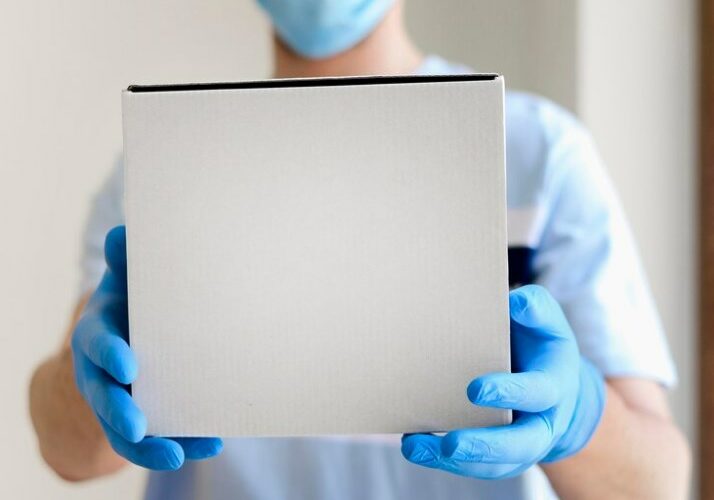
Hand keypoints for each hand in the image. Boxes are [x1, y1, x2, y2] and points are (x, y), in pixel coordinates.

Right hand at [71, 226, 222, 469]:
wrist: (125, 334)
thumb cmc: (131, 304)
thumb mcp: (126, 283)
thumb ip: (126, 265)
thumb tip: (122, 234)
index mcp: (97, 334)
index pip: (97, 346)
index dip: (111, 356)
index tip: (129, 367)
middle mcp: (103, 372)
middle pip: (105, 398)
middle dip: (120, 413)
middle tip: (140, 428)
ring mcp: (121, 398)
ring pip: (126, 431)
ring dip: (149, 446)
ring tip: (177, 456)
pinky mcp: (144, 415)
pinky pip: (157, 437)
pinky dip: (181, 442)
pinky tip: (211, 444)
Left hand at [401, 285, 605, 478]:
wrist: (552, 382)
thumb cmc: (540, 345)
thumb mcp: (547, 322)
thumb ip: (536, 308)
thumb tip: (516, 303)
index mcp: (555, 387)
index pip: (538, 394)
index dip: (510, 393)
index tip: (474, 389)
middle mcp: (542, 424)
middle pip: (520, 445)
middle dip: (485, 446)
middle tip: (451, 443)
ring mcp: (522, 447)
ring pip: (493, 465)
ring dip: (455, 461)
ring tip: (415, 447)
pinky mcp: (499, 458)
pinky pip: (474, 467)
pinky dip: (443, 460)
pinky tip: (416, 447)